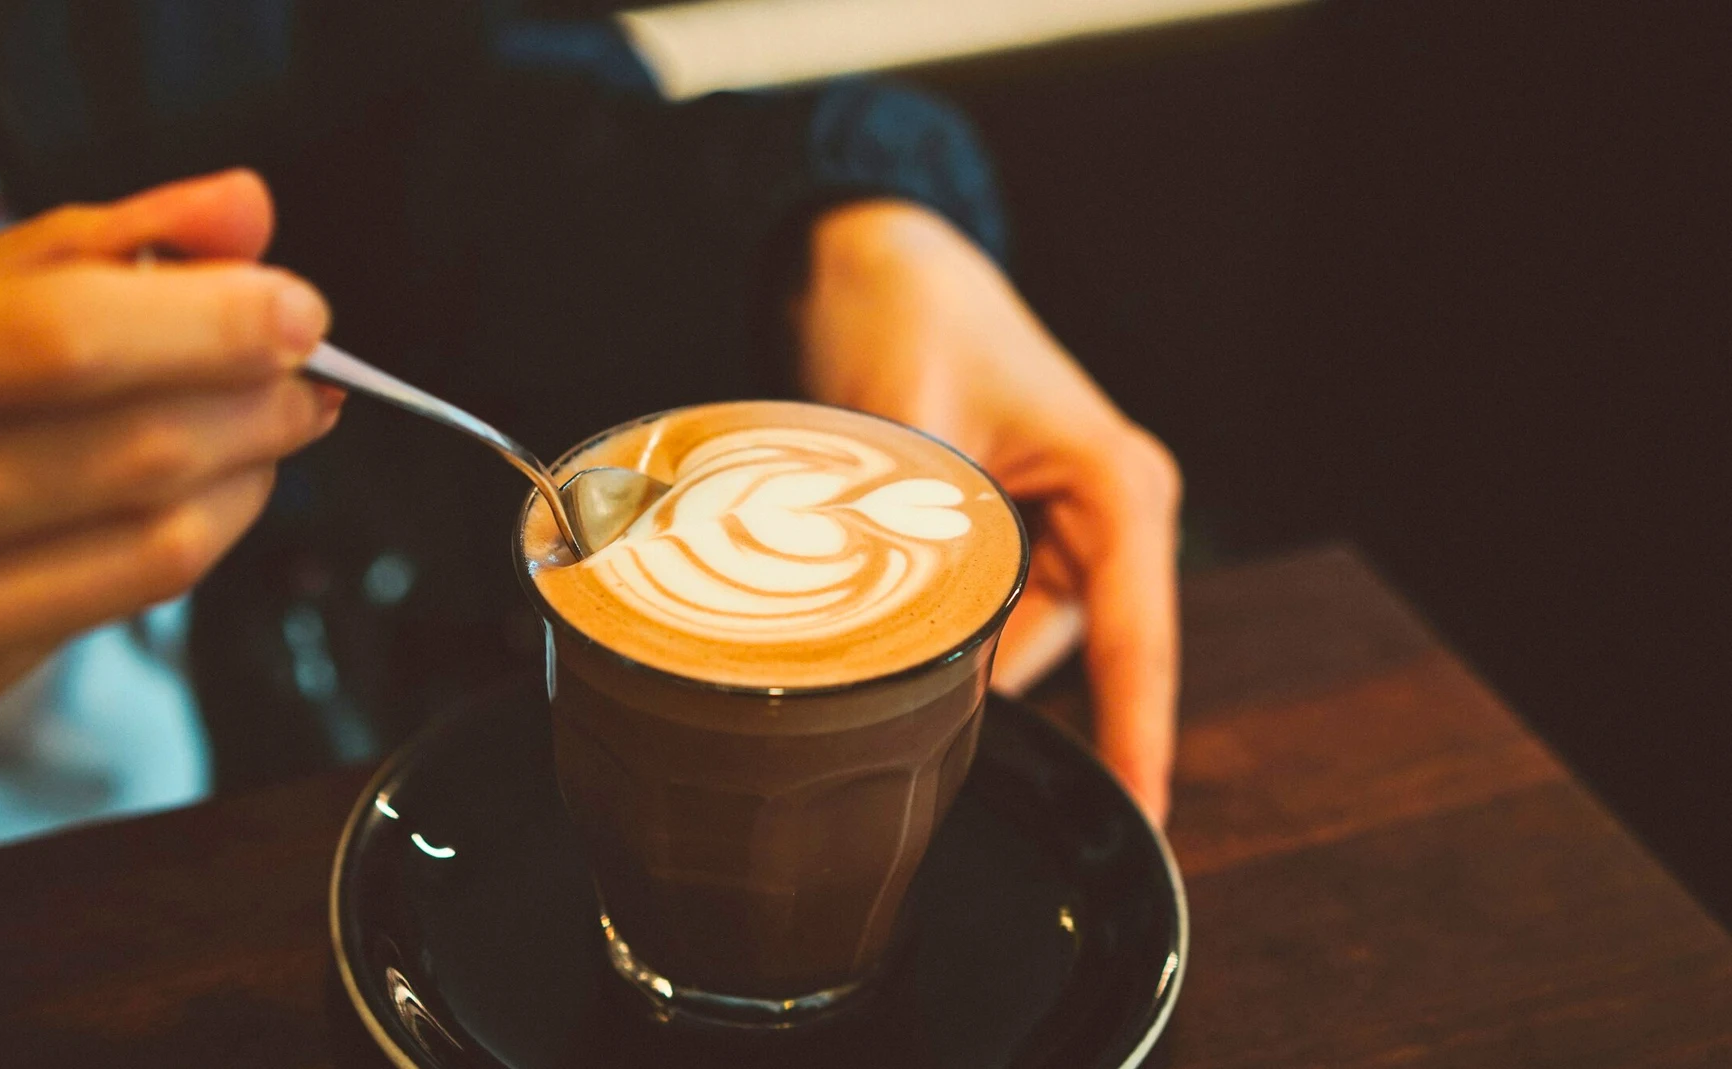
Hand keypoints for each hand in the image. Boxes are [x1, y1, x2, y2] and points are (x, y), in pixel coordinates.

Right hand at [0, 170, 340, 790]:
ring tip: (270, 427)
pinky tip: (197, 499)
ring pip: (146, 551)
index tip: (291, 307)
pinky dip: (185, 546)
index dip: (207, 323)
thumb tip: (237, 213)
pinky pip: (104, 620)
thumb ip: (74, 251)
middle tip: (303, 372)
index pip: (55, 341)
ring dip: (244, 477)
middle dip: (254, 403)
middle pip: (127, 456)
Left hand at [796, 201, 1181, 821]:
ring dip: (947, 647)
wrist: (874, 252)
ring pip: (1015, 643)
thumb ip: (910, 539)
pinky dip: (934, 621)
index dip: (1137, 735)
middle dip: (984, 686)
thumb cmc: (907, 309)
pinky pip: (985, 614)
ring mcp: (1067, 528)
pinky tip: (877, 598)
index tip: (1143, 816)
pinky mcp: (1020, 534)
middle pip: (1068, 656)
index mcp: (1116, 483)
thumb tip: (894, 650)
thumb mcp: (903, 420)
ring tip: (862, 598)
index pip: (1137, 639)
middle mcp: (1111, 515)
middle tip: (888, 678)